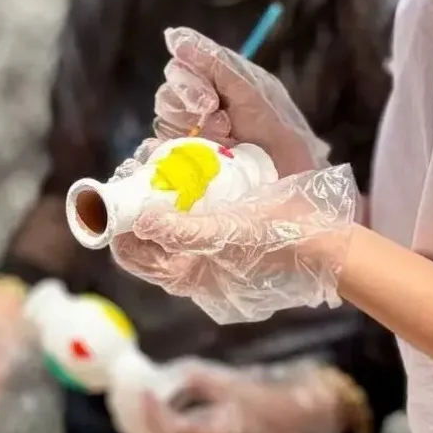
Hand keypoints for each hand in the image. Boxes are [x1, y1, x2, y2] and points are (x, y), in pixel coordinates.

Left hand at [106, 358, 346, 432]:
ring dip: (134, 421)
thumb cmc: (271, 401)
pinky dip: (149, 430)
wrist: (304, 431)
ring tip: (120, 390)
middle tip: (116, 380)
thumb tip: (154, 375)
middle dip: (129, 411)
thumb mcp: (232, 382)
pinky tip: (138, 409)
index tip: (131, 376)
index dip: (144, 405)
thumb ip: (191, 379)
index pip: (168, 428)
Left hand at [110, 166, 357, 322]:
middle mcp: (186, 266)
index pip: (130, 254)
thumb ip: (184, 232)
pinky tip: (180, 167)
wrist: (316, 240)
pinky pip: (184, 214)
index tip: (118, 186)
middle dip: (133, 200)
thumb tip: (142, 222)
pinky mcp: (216, 232)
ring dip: (153, 193)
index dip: (116, 223)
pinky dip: (176, 193)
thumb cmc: (273, 240)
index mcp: (183, 275)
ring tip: (154, 158)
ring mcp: (200, 249)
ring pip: (161, 222)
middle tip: (136, 164)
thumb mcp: (226, 233)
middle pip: (141, 235)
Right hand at [151, 27, 328, 176]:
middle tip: (215, 115)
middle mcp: (198, 105)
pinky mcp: (184, 157)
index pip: (180, 68)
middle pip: (168, 93)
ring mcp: (190, 132)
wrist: (284, 172)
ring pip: (164, 118)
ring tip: (220, 139)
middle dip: (190, 103)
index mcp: (214, 83)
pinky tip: (196, 151)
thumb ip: (214, 62)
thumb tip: (174, 36)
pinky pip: (161, 145)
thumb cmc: (273, 128)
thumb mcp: (248, 90)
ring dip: (189, 127)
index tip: (210, 98)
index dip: (190, 80)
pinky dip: (172, 146)